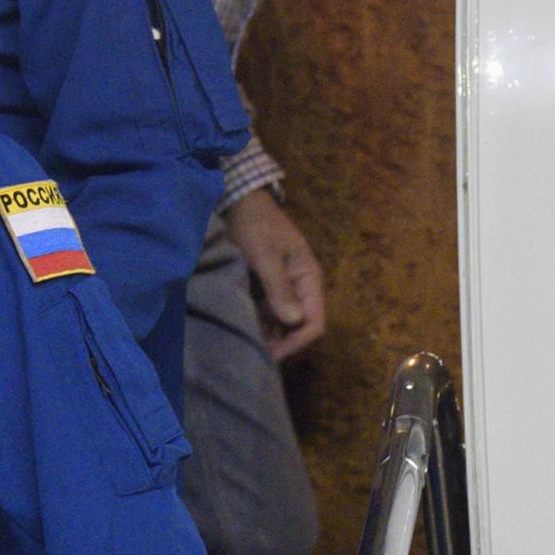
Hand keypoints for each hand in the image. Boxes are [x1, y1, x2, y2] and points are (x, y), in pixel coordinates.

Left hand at [223, 187, 325, 360]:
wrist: (239, 200)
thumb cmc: (255, 224)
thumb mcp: (265, 254)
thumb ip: (278, 286)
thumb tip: (294, 321)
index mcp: (309, 278)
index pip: (315, 323)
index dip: (296, 342)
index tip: (271, 354)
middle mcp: (301, 286)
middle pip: (299, 327)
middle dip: (280, 342)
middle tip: (254, 354)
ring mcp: (284, 286)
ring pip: (282, 322)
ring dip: (268, 334)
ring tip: (244, 344)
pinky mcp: (267, 285)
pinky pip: (267, 312)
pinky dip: (257, 322)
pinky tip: (241, 328)